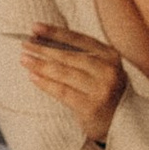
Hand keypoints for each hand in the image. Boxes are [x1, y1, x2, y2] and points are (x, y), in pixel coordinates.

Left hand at [18, 22, 126, 142]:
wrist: (124, 122)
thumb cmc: (105, 90)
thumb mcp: (101, 68)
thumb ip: (81, 55)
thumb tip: (44, 40)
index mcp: (110, 55)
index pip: (79, 39)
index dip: (55, 32)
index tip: (35, 27)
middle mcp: (108, 70)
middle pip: (69, 56)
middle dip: (44, 48)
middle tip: (25, 43)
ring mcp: (101, 89)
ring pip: (64, 73)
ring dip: (41, 65)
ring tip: (24, 59)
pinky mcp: (91, 107)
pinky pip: (62, 92)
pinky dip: (46, 84)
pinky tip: (33, 77)